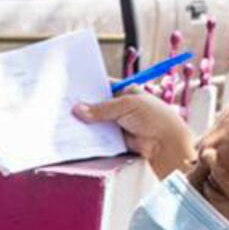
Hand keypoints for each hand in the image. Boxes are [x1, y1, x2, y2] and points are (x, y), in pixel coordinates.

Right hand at [73, 91, 195, 179]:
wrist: (165, 142)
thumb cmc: (153, 116)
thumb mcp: (127, 105)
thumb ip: (101, 109)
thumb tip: (78, 109)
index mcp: (125, 91)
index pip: (103, 86)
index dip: (88, 88)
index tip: (71, 89)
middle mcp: (120, 106)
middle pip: (96, 105)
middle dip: (83, 106)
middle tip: (64, 105)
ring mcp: (116, 122)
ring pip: (96, 121)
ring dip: (85, 122)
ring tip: (65, 120)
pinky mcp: (114, 138)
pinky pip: (98, 136)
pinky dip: (89, 136)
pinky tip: (76, 134)